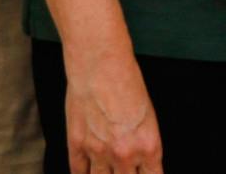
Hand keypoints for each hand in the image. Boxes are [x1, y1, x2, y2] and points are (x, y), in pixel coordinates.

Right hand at [63, 44, 162, 173]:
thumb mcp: (148, 115)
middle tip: (123, 170)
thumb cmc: (126, 80)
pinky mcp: (77, 144)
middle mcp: (124, 154)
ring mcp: (99, 152)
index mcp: (148, 147)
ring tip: (106, 172)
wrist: (100, 63)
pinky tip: (86, 172)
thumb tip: (140, 161)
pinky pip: (78, 173)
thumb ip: (143, 144)